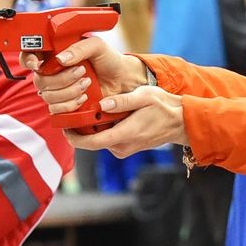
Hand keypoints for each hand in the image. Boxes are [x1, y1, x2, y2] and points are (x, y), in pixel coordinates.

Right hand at [20, 35, 146, 116]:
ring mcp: (56, 90)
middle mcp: (52, 72)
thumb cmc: (109, 60)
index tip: (37, 63)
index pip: (29, 54)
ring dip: (68, 91)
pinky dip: (70, 105)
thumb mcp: (96, 46)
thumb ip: (79, 48)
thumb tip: (60, 59)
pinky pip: (55, 110)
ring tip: (87, 84)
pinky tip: (83, 98)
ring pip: (47, 96)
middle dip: (61, 78)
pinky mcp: (63, 106)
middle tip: (81, 72)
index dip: (27, 59)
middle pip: (39, 79)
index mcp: (54, 53)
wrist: (123, 82)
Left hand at [64, 85, 188, 156]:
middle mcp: (122, 146)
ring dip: (91, 128)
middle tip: (71, 111)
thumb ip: (123, 101)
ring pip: (98, 139)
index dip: (74, 138)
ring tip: (86, 108)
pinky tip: (101, 114)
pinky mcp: (126, 147)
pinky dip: (101, 129)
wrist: (181, 122)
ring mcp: (124, 149)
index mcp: (124, 135)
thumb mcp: (145, 96)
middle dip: (79, 129)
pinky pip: (107, 139)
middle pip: (91, 141)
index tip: (63, 127)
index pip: (91, 143)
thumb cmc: (165, 107)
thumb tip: (102, 105)